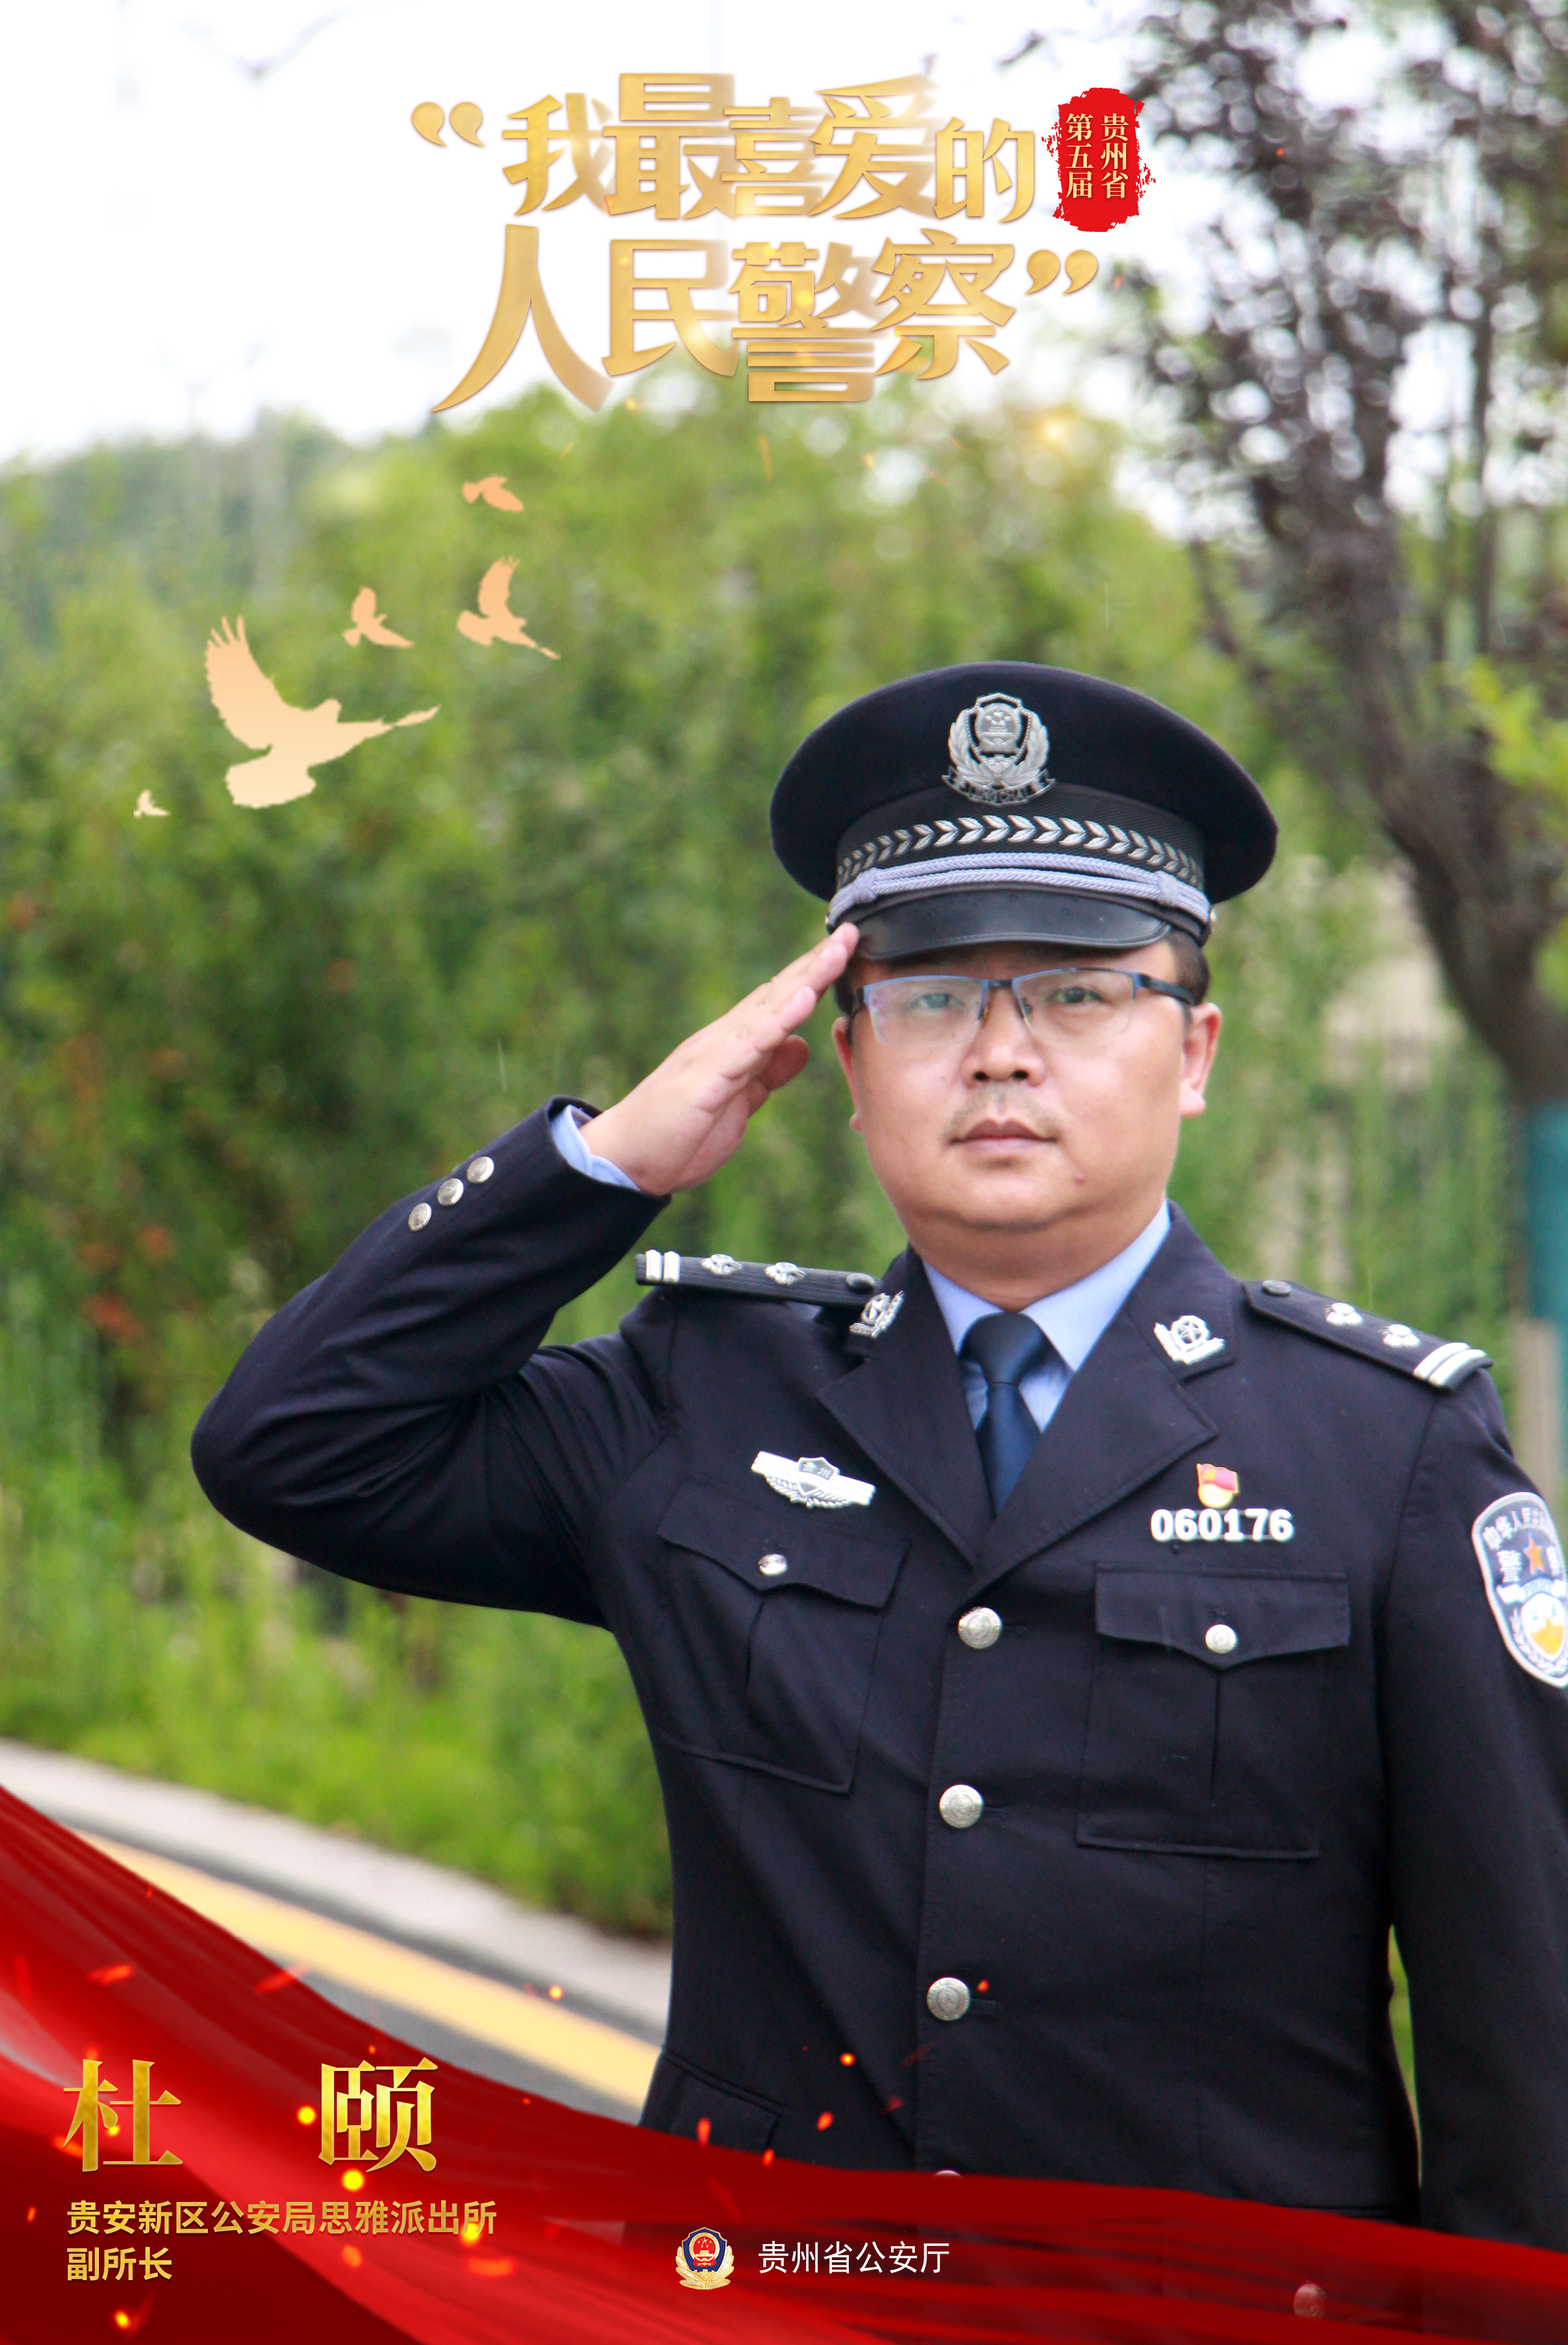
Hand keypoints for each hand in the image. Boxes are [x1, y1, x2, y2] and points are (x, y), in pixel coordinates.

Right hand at [585, 926, 858, 1194]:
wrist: (626, 1160)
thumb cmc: (677, 1133)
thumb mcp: (738, 1102)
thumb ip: (767, 1073)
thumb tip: (800, 1046)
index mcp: (736, 1047)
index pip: (782, 1003)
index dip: (815, 976)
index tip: (846, 950)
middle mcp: (726, 1040)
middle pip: (779, 993)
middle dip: (817, 963)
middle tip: (852, 931)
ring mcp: (716, 1054)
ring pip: (769, 1009)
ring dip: (806, 978)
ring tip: (837, 951)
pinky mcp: (708, 1077)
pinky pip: (751, 1044)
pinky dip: (779, 1020)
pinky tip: (805, 998)